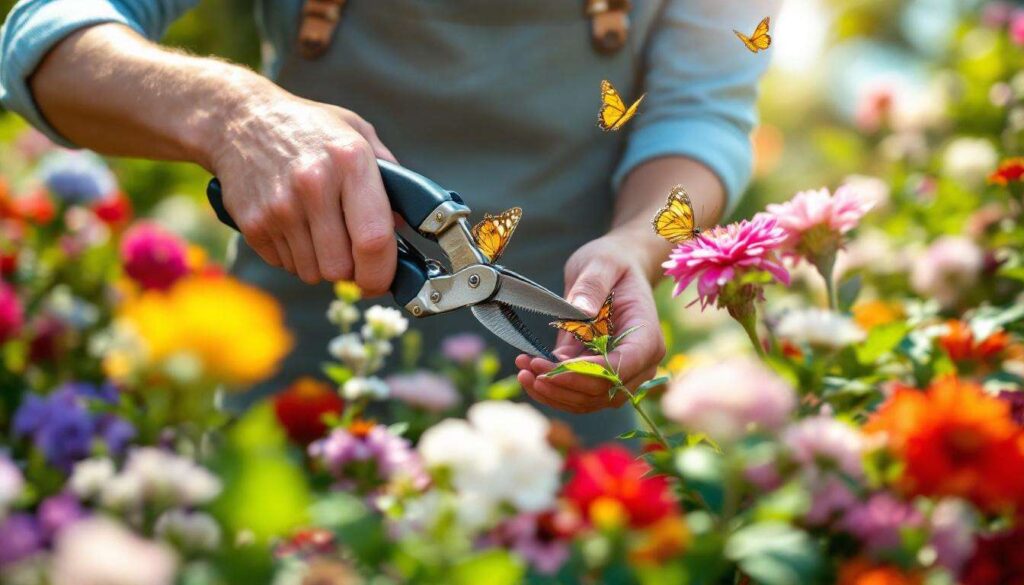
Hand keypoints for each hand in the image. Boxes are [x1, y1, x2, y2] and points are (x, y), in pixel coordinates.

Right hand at [209, 83, 397, 291]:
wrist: (240, 120)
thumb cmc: (308, 129)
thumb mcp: (358, 134)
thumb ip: (389, 178)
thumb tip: (405, 225)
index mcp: (350, 162)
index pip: (373, 240)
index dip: (382, 272)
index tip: (383, 280)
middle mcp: (314, 185)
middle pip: (341, 268)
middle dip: (352, 273)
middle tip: (352, 258)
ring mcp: (280, 207)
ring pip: (313, 273)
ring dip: (322, 265)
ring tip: (321, 234)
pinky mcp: (253, 224)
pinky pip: (285, 265)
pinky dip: (295, 257)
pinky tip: (295, 228)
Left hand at [515, 232, 666, 412]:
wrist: (616, 270)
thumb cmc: (612, 264)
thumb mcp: (601, 263)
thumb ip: (592, 285)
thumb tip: (581, 310)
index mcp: (647, 337)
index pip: (620, 368)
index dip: (586, 372)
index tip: (551, 364)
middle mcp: (640, 364)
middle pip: (603, 392)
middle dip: (563, 384)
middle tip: (528, 367)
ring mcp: (621, 375)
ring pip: (588, 401)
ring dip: (553, 392)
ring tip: (523, 371)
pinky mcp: (600, 377)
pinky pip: (578, 395)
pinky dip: (552, 390)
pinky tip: (528, 374)